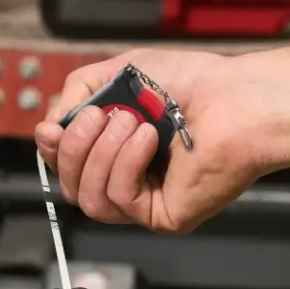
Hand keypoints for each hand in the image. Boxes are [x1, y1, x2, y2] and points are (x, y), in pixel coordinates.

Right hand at [33, 49, 267, 233]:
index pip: (68, 165)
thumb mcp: (120, 72)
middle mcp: (131, 178)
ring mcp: (146, 201)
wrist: (238, 98)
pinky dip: (126, 164)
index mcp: (118, 149)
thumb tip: (51, 125)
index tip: (52, 127)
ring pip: (88, 199)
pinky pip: (119, 200)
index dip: (52, 149)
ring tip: (130, 122)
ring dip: (100, 154)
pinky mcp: (163, 216)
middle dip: (74, 147)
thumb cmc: (195, 83)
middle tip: (98, 115)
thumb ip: (77, 92)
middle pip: (70, 186)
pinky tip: (148, 138)